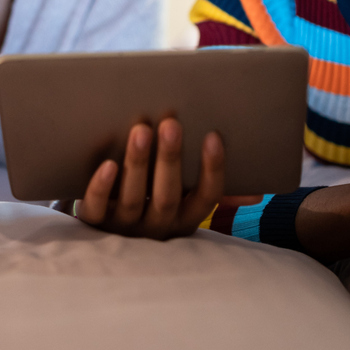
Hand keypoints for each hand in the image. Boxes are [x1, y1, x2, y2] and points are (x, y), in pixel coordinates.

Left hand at [71, 117, 258, 238]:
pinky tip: (106, 165)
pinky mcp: (93, 222)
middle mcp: (157, 226)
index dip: (213, 169)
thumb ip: (211, 188)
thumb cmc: (150, 196)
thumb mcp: (182, 196)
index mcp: (184, 218)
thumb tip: (256, 194)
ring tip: (140, 129)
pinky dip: (102, 188)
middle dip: (170, 159)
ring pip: (134, 200)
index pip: (206, 197)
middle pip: (168, 197)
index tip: (213, 135)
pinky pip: (97, 209)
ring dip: (138, 164)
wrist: (98, 220)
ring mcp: (124, 227)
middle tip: (171, 123)